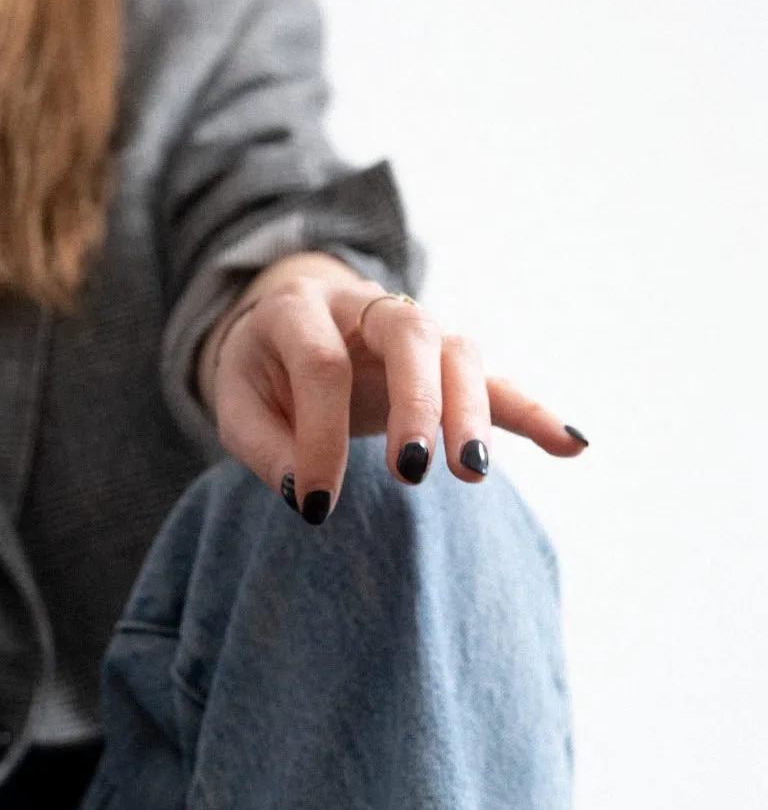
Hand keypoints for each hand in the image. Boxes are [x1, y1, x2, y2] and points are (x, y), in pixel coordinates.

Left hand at [205, 253, 586, 522]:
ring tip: (472, 473)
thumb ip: (264, 447)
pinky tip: (572, 445)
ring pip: (459, 353)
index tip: (316, 504)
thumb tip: (308, 494)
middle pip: (410, 336)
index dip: (320, 435)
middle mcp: (366, 306)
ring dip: (471, 412)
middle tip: (413, 471)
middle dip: (418, 403)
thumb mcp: (236, 402)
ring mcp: (414, 327)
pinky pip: (497, 380)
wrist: (283, 326)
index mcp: (300, 309)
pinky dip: (534, 411)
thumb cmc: (260, 372)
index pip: (321, 364)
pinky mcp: (446, 361)